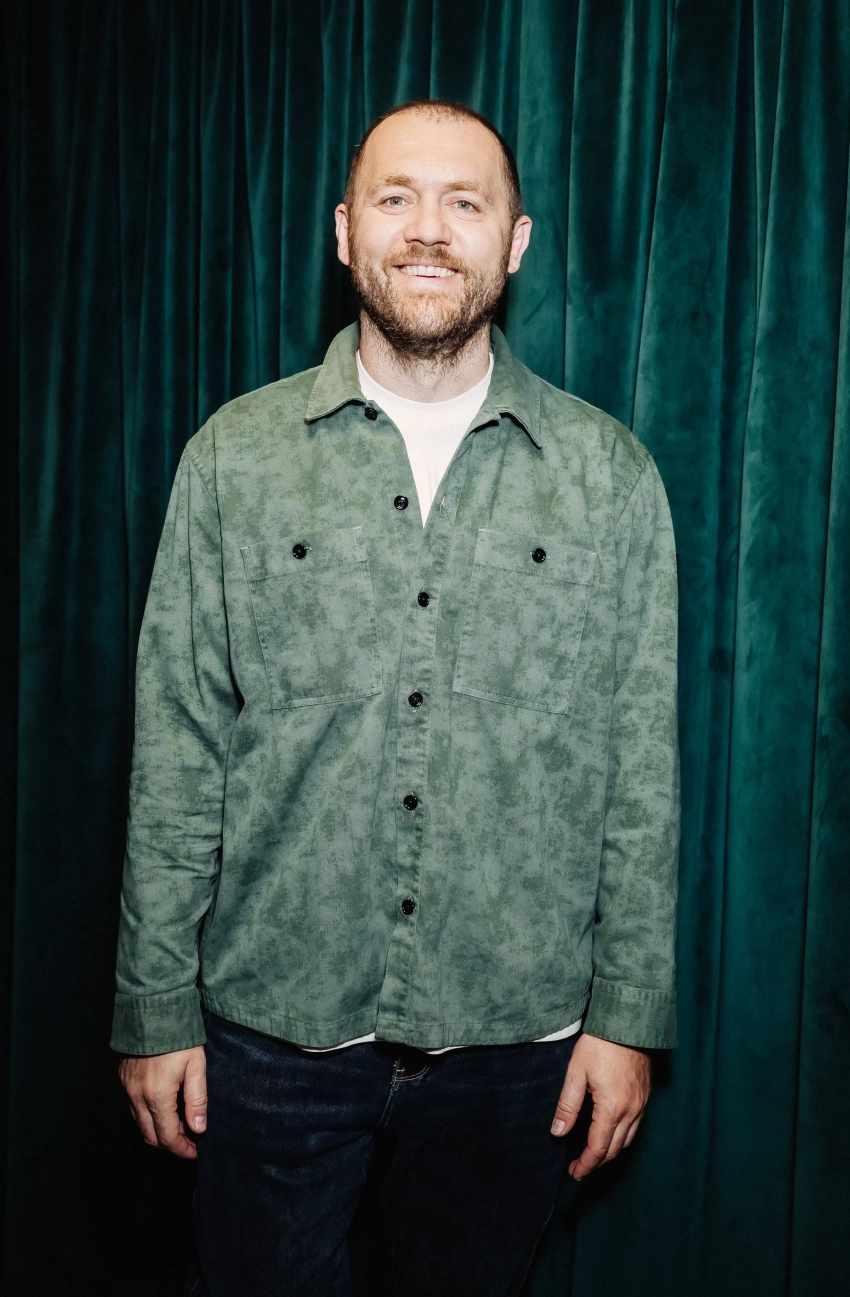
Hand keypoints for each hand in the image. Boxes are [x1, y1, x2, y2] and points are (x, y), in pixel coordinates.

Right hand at [119, 1046, 206, 1158]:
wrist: (151, 1011)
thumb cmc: (178, 1037)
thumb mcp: (196, 1066)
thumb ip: (197, 1099)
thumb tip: (199, 1129)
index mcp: (157, 1096)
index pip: (167, 1137)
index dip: (182, 1149)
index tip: (195, 1151)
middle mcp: (137, 1097)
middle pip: (150, 1137)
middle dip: (170, 1144)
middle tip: (189, 1140)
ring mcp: (127, 1089)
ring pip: (140, 1124)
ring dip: (158, 1132)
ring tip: (179, 1126)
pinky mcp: (123, 1080)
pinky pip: (133, 1109)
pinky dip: (148, 1117)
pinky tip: (163, 1109)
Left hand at [550, 1033, 650, 1178]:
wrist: (628, 1023)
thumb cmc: (600, 1044)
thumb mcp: (576, 1072)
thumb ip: (568, 1105)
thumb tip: (558, 1133)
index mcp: (612, 1108)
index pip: (598, 1148)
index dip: (586, 1164)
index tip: (574, 1172)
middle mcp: (631, 1111)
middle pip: (615, 1149)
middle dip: (597, 1162)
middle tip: (580, 1168)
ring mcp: (641, 1105)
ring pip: (628, 1141)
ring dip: (610, 1152)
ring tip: (593, 1156)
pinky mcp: (646, 1097)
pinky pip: (636, 1127)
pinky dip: (622, 1138)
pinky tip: (611, 1134)